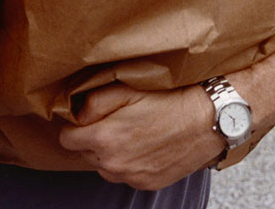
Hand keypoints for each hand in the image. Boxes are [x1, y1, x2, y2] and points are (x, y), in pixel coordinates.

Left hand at [58, 83, 224, 189]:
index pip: (67, 139)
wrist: (207, 120)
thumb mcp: (128, 89)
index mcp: (104, 138)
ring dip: (110, 153)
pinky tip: (146, 146)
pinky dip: (130, 163)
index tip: (90, 118)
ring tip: (132, 134)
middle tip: (116, 121)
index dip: (76, 126)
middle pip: (85, 154)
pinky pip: (126, 175)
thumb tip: (77, 115)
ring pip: (105, 167)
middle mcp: (114, 164)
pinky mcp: (147, 184)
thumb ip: (94, 102)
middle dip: (94, 138)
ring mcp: (131, 177)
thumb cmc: (169, 100)